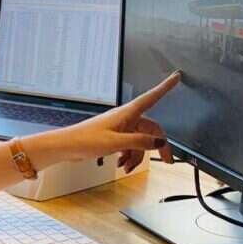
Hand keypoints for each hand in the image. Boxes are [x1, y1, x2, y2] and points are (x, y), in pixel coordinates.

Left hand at [36, 71, 180, 173]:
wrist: (66, 147)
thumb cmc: (84, 140)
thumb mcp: (116, 142)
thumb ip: (139, 142)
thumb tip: (160, 141)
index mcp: (127, 113)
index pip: (152, 97)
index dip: (165, 86)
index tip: (176, 77)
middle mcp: (126, 118)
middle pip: (152, 129)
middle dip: (158, 146)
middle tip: (167, 161)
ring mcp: (120, 128)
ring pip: (141, 141)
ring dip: (138, 156)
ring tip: (127, 166)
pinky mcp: (114, 137)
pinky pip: (130, 145)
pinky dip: (129, 156)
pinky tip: (121, 164)